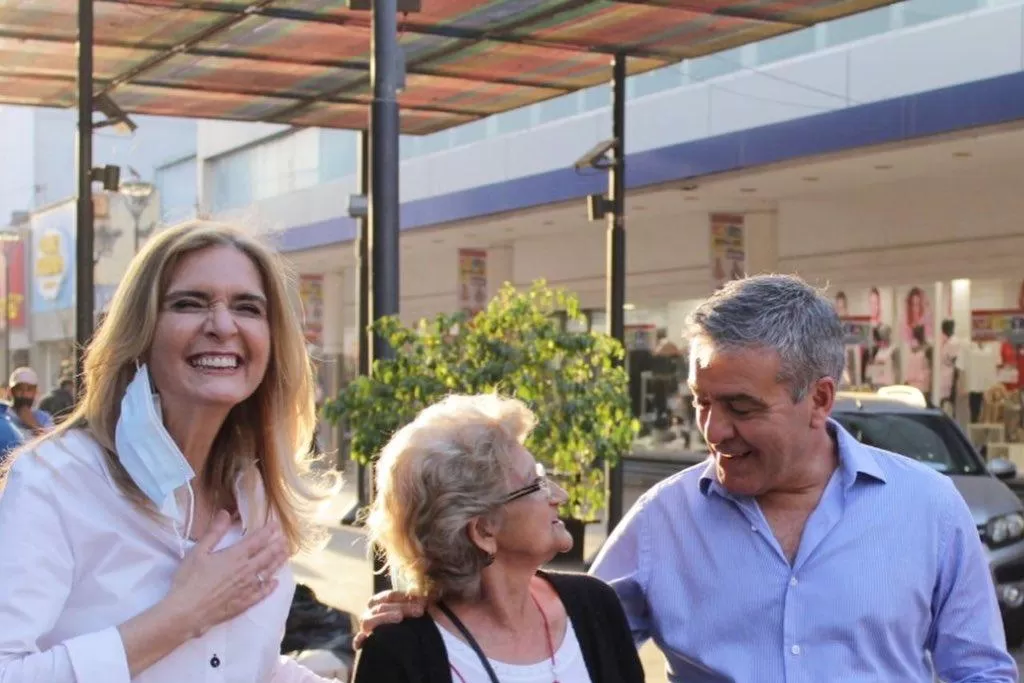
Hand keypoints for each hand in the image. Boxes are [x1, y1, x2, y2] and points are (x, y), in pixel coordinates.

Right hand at [166, 510, 289, 636]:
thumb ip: (214, 532)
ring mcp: (247, 588)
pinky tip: (275, 583)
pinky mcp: (244, 603)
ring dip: (278, 562)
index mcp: (236, 556)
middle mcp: (246, 570)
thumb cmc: (189, 580)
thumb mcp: (198, 551)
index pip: (257, 540)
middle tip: (285, 539)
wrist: (187, 611)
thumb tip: (225, 513)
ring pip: (268, 572)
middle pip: (267, 555)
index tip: (276, 525)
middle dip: (278, 545)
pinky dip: (270, 586)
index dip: (268, 531)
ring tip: (286, 555)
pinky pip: (262, 593)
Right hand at [352, 590, 426, 648]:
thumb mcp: (410, 615)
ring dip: (384, 616)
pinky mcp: (362, 644)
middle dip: (402, 606)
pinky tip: (365, 638)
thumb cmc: (405, 628)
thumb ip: (415, 606)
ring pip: (369, 620)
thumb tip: (425, 599)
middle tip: (419, 610)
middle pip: (382, 607)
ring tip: (399, 617)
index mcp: (380, 604)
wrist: (392, 654)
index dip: (403, 595)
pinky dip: (360, 639)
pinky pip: (358, 641)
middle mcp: (370, 614)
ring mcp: (365, 629)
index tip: (419, 599)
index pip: (388, 596)